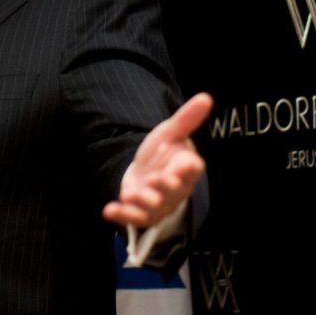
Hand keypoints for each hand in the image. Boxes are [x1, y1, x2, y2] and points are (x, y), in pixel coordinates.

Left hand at [103, 92, 211, 227]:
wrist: (146, 171)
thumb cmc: (164, 153)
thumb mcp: (172, 133)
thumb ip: (187, 119)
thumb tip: (206, 97)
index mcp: (186, 168)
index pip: (192, 169)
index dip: (188, 168)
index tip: (184, 163)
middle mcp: (176, 189)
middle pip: (174, 191)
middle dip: (165, 187)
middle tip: (156, 180)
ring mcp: (160, 204)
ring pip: (154, 208)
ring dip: (143, 203)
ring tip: (130, 195)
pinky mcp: (142, 213)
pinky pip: (134, 218)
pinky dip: (122, 215)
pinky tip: (109, 210)